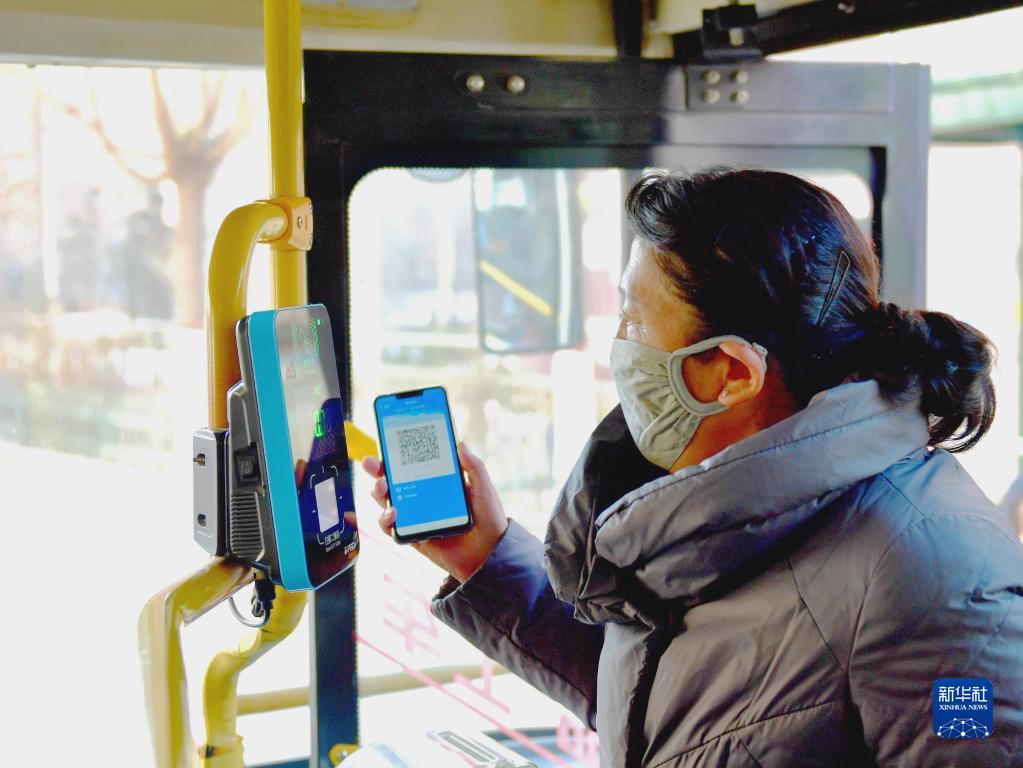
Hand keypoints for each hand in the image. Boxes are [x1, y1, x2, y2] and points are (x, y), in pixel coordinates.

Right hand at [360, 442, 508, 582]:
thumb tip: (460, 443)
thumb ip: (475, 467)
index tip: (387, 442)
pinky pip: (392, 529)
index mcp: (437, 482)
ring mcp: (417, 517)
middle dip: (377, 470)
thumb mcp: (484, 490)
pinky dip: (386, 521)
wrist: (489, 556)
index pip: (413, 464)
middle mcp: (423, 497)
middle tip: (371, 463)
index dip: (397, 454)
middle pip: (394, 480)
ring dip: (378, 493)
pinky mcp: (414, 537)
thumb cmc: (490, 520)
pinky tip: (392, 514)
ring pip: (387, 502)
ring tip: (381, 488)